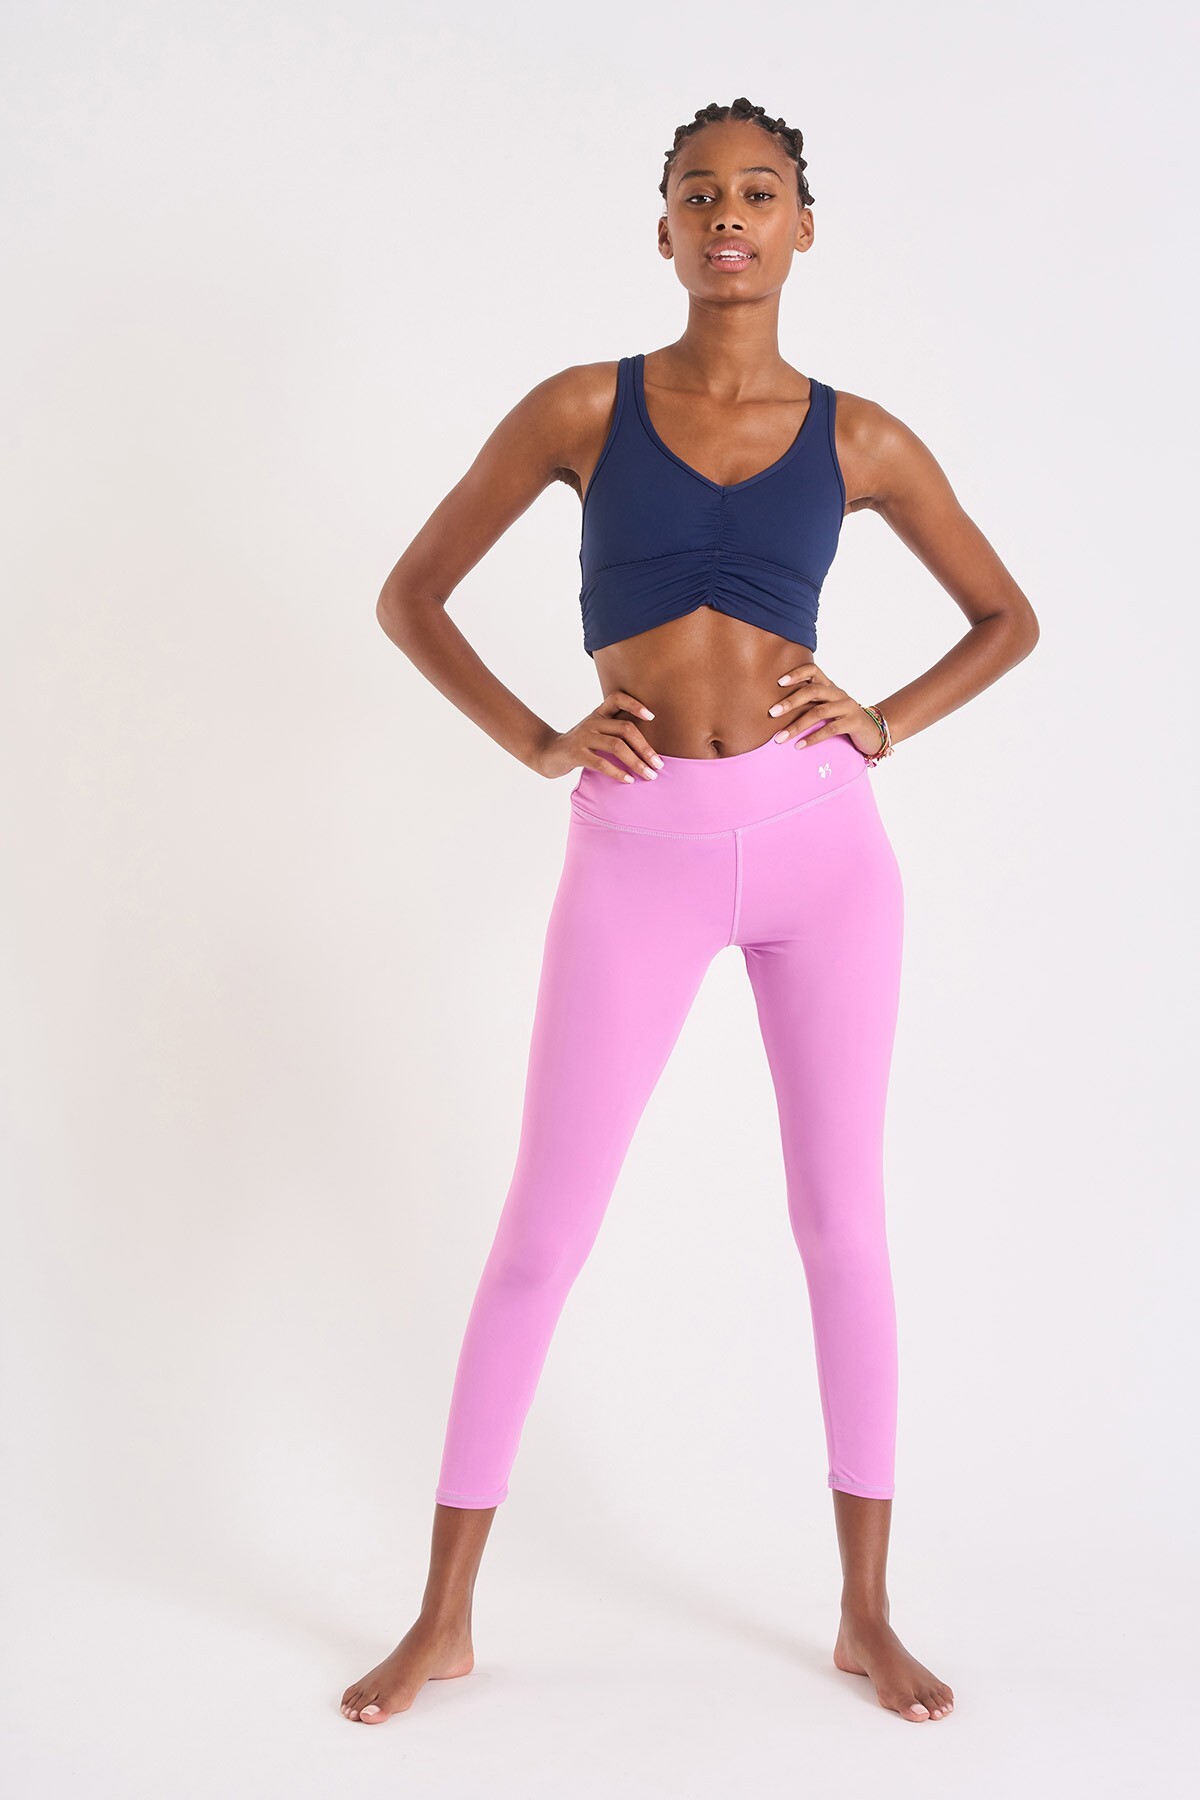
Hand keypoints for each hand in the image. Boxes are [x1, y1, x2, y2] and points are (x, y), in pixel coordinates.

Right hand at [533, 690, 664, 782]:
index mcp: (599, 714)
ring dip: (637, 762)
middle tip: (658, 764)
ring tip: (649, 775)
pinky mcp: (576, 754)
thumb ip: (615, 731)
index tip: (652, 716)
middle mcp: (592, 722)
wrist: (548, 754)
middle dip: (645, 747)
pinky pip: (601, 762)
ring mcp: (583, 737)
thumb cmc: (580, 745)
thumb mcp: (596, 732)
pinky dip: (618, 772)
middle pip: (625, 728)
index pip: (617, 698)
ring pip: (617, 746)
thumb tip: (648, 746)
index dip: (635, 704)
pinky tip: (629, 780)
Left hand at [766, 660, 885, 755]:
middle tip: (772, 712)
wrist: (873, 732)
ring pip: (819, 712)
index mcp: (829, 686)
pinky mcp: (854, 723)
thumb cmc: (842, 720)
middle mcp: (838, 693)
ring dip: (797, 726)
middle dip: (790, 702)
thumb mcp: (826, 708)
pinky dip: (813, 737)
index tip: (778, 682)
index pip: (813, 670)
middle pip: (812, 691)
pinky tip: (799, 745)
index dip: (796, 673)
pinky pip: (831, 729)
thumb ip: (808, 705)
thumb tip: (776, 711)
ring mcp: (847, 707)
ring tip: (780, 738)